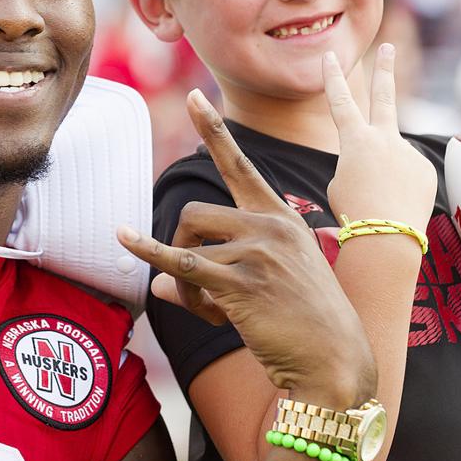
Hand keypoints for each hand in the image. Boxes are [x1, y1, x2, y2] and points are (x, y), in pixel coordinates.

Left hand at [116, 90, 373, 395]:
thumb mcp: (263, 288)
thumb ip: (211, 276)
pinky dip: (150, 253)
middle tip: (198, 289)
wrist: (336, 363)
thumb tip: (158, 284)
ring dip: (187, 285)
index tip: (197, 97)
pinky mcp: (242, 283)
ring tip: (210, 312)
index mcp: (281, 218)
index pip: (241, 165)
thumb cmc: (303, 327)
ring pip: (189, 248)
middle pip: (195, 213)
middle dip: (182, 248)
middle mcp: (271, 226)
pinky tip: (124, 238)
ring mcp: (258, 252)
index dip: (215, 130)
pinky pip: (182, 265)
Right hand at [322, 44, 435, 233]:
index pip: (340, 101)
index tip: (329, 55)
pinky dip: (401, 190)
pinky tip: (397, 206)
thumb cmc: (354, 212)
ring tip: (380, 202)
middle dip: (384, 69)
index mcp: (354, 140)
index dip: (332, 78)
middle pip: (383, 96)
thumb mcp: (341, 183)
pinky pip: (409, 176)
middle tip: (387, 47)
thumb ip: (359, 161)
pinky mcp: (425, 168)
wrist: (385, 235)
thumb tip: (379, 160)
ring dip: (386, 177)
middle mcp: (383, 138)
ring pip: (393, 158)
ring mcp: (407, 152)